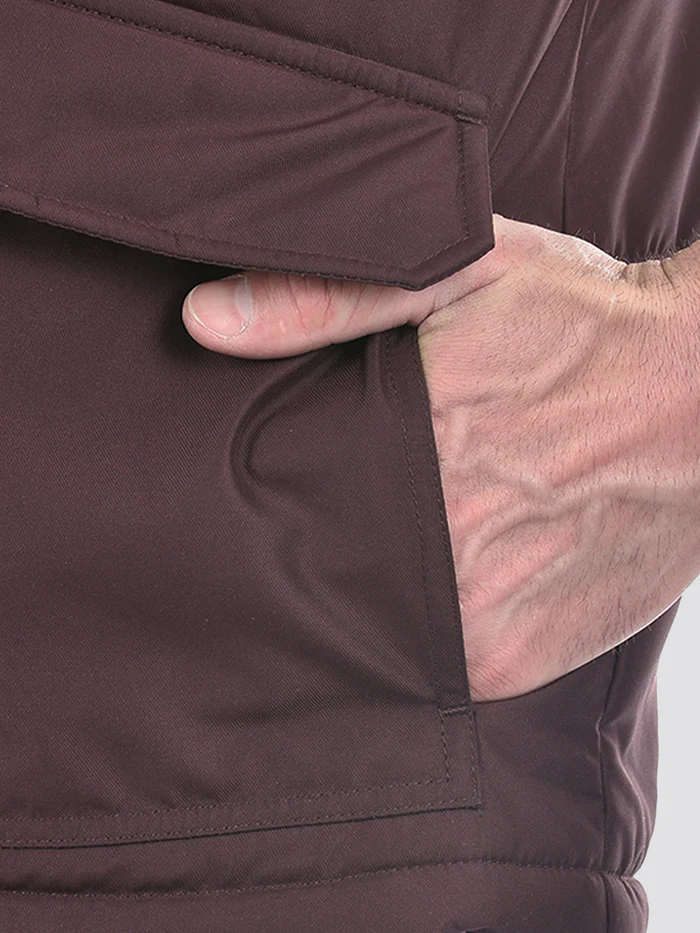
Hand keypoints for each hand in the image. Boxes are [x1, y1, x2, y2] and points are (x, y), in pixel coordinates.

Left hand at [182, 214, 699, 700]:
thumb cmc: (587, 322)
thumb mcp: (465, 268)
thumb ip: (330, 296)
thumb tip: (204, 321)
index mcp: (405, 442)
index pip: (275, 494)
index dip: (259, 497)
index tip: (248, 493)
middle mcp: (435, 540)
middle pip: (313, 564)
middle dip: (309, 544)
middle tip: (342, 506)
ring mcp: (471, 614)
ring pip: (362, 621)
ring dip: (365, 590)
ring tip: (403, 537)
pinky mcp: (508, 660)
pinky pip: (426, 661)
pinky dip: (422, 626)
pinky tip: (450, 573)